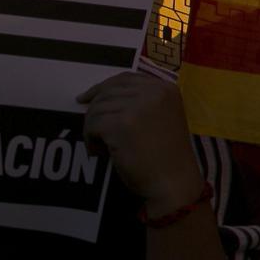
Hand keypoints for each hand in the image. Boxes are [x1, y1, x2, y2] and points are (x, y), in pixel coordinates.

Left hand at [77, 73, 202, 213]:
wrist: (174, 181)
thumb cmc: (168, 155)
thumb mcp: (162, 118)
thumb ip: (142, 102)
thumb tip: (100, 97)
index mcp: (166, 88)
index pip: (125, 78)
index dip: (102, 87)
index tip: (86, 99)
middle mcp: (154, 92)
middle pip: (108, 92)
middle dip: (95, 111)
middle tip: (94, 133)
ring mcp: (138, 107)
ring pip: (97, 108)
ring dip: (92, 129)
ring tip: (101, 147)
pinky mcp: (122, 124)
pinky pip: (92, 125)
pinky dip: (90, 140)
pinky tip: (100, 152)